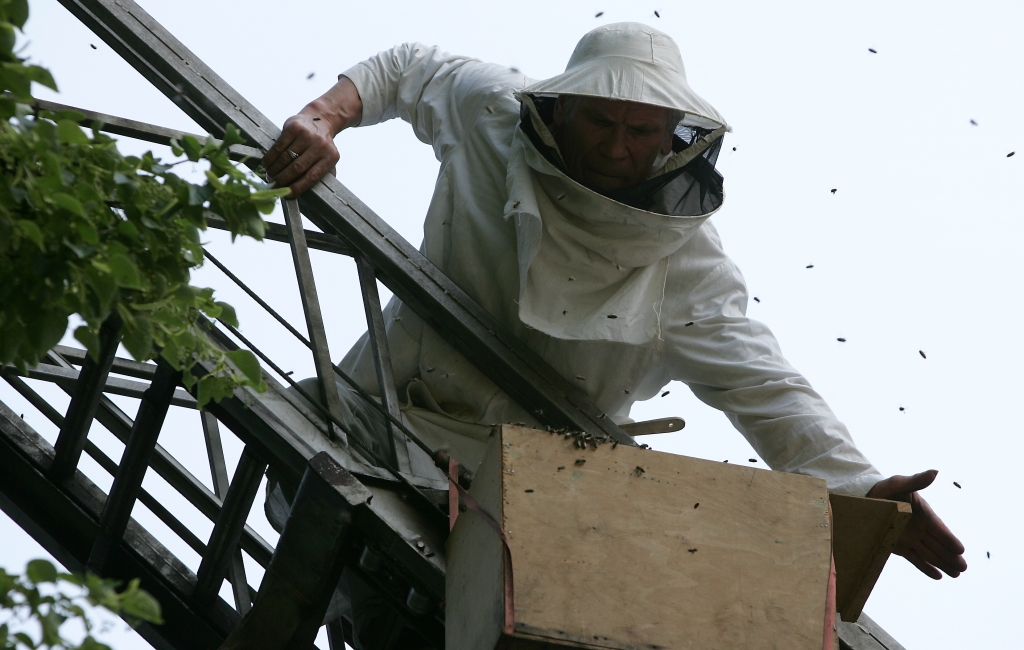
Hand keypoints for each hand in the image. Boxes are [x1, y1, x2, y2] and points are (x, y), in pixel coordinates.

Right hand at [262, 76, 362, 196]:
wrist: (320, 119)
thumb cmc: (322, 146)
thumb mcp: (329, 159)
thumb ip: (325, 175)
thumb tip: (318, 194)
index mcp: (330, 157)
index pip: (311, 177)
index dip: (297, 187)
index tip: (287, 195)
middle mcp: (319, 146)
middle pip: (296, 168)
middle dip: (283, 180)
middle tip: (275, 186)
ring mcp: (306, 135)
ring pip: (286, 158)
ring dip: (275, 170)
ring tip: (270, 176)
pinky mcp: (294, 127)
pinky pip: (278, 146)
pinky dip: (270, 158)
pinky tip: (267, 164)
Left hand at [866, 469, 966, 579]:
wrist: (864, 498)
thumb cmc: (883, 489)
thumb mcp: (898, 483)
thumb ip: (916, 481)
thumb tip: (935, 472)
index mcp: (922, 513)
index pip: (938, 528)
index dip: (949, 539)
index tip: (960, 550)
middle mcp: (919, 527)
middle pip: (938, 544)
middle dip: (950, 556)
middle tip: (964, 568)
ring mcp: (910, 537)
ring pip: (929, 553)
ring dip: (942, 564)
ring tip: (957, 575)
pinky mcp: (899, 546)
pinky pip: (914, 558)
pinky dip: (925, 567)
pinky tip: (938, 576)